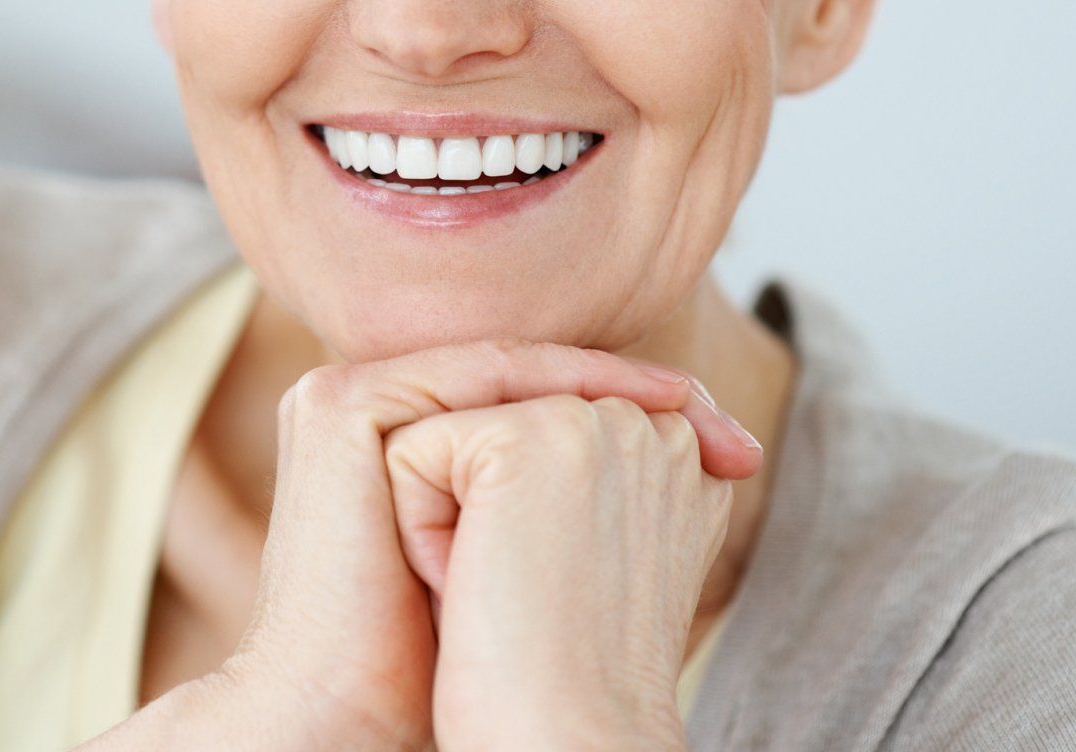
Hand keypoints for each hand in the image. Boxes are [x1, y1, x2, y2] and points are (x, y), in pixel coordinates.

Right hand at [91, 340, 745, 751]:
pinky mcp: (343, 406)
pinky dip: (553, 385)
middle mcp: (369, 407)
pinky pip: (470, 375)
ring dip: (606, 381)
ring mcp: (348, 398)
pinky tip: (625, 408)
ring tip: (692, 409)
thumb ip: (561, 504)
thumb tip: (685, 471)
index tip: (731, 451)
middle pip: (525, 379)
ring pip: (504, 369)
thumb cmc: (431, 663)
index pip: (530, 399)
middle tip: (730, 432)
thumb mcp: (517, 565)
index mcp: (398, 435)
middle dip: (637, 393)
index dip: (631, 411)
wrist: (348, 706)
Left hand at [384, 384, 760, 750]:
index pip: (545, 435)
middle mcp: (649, 425)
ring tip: (504, 593)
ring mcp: (589, 422)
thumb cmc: (568, 675)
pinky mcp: (521, 436)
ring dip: (451, 522)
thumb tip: (527, 450)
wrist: (565, 745)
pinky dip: (420, 532)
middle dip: (484, 511)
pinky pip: (411, 455)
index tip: (558, 599)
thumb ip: (594, 483)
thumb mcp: (594, 556)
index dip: (519, 519)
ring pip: (450, 439)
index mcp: (680, 454)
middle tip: (535, 601)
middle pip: (493, 429)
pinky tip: (472, 586)